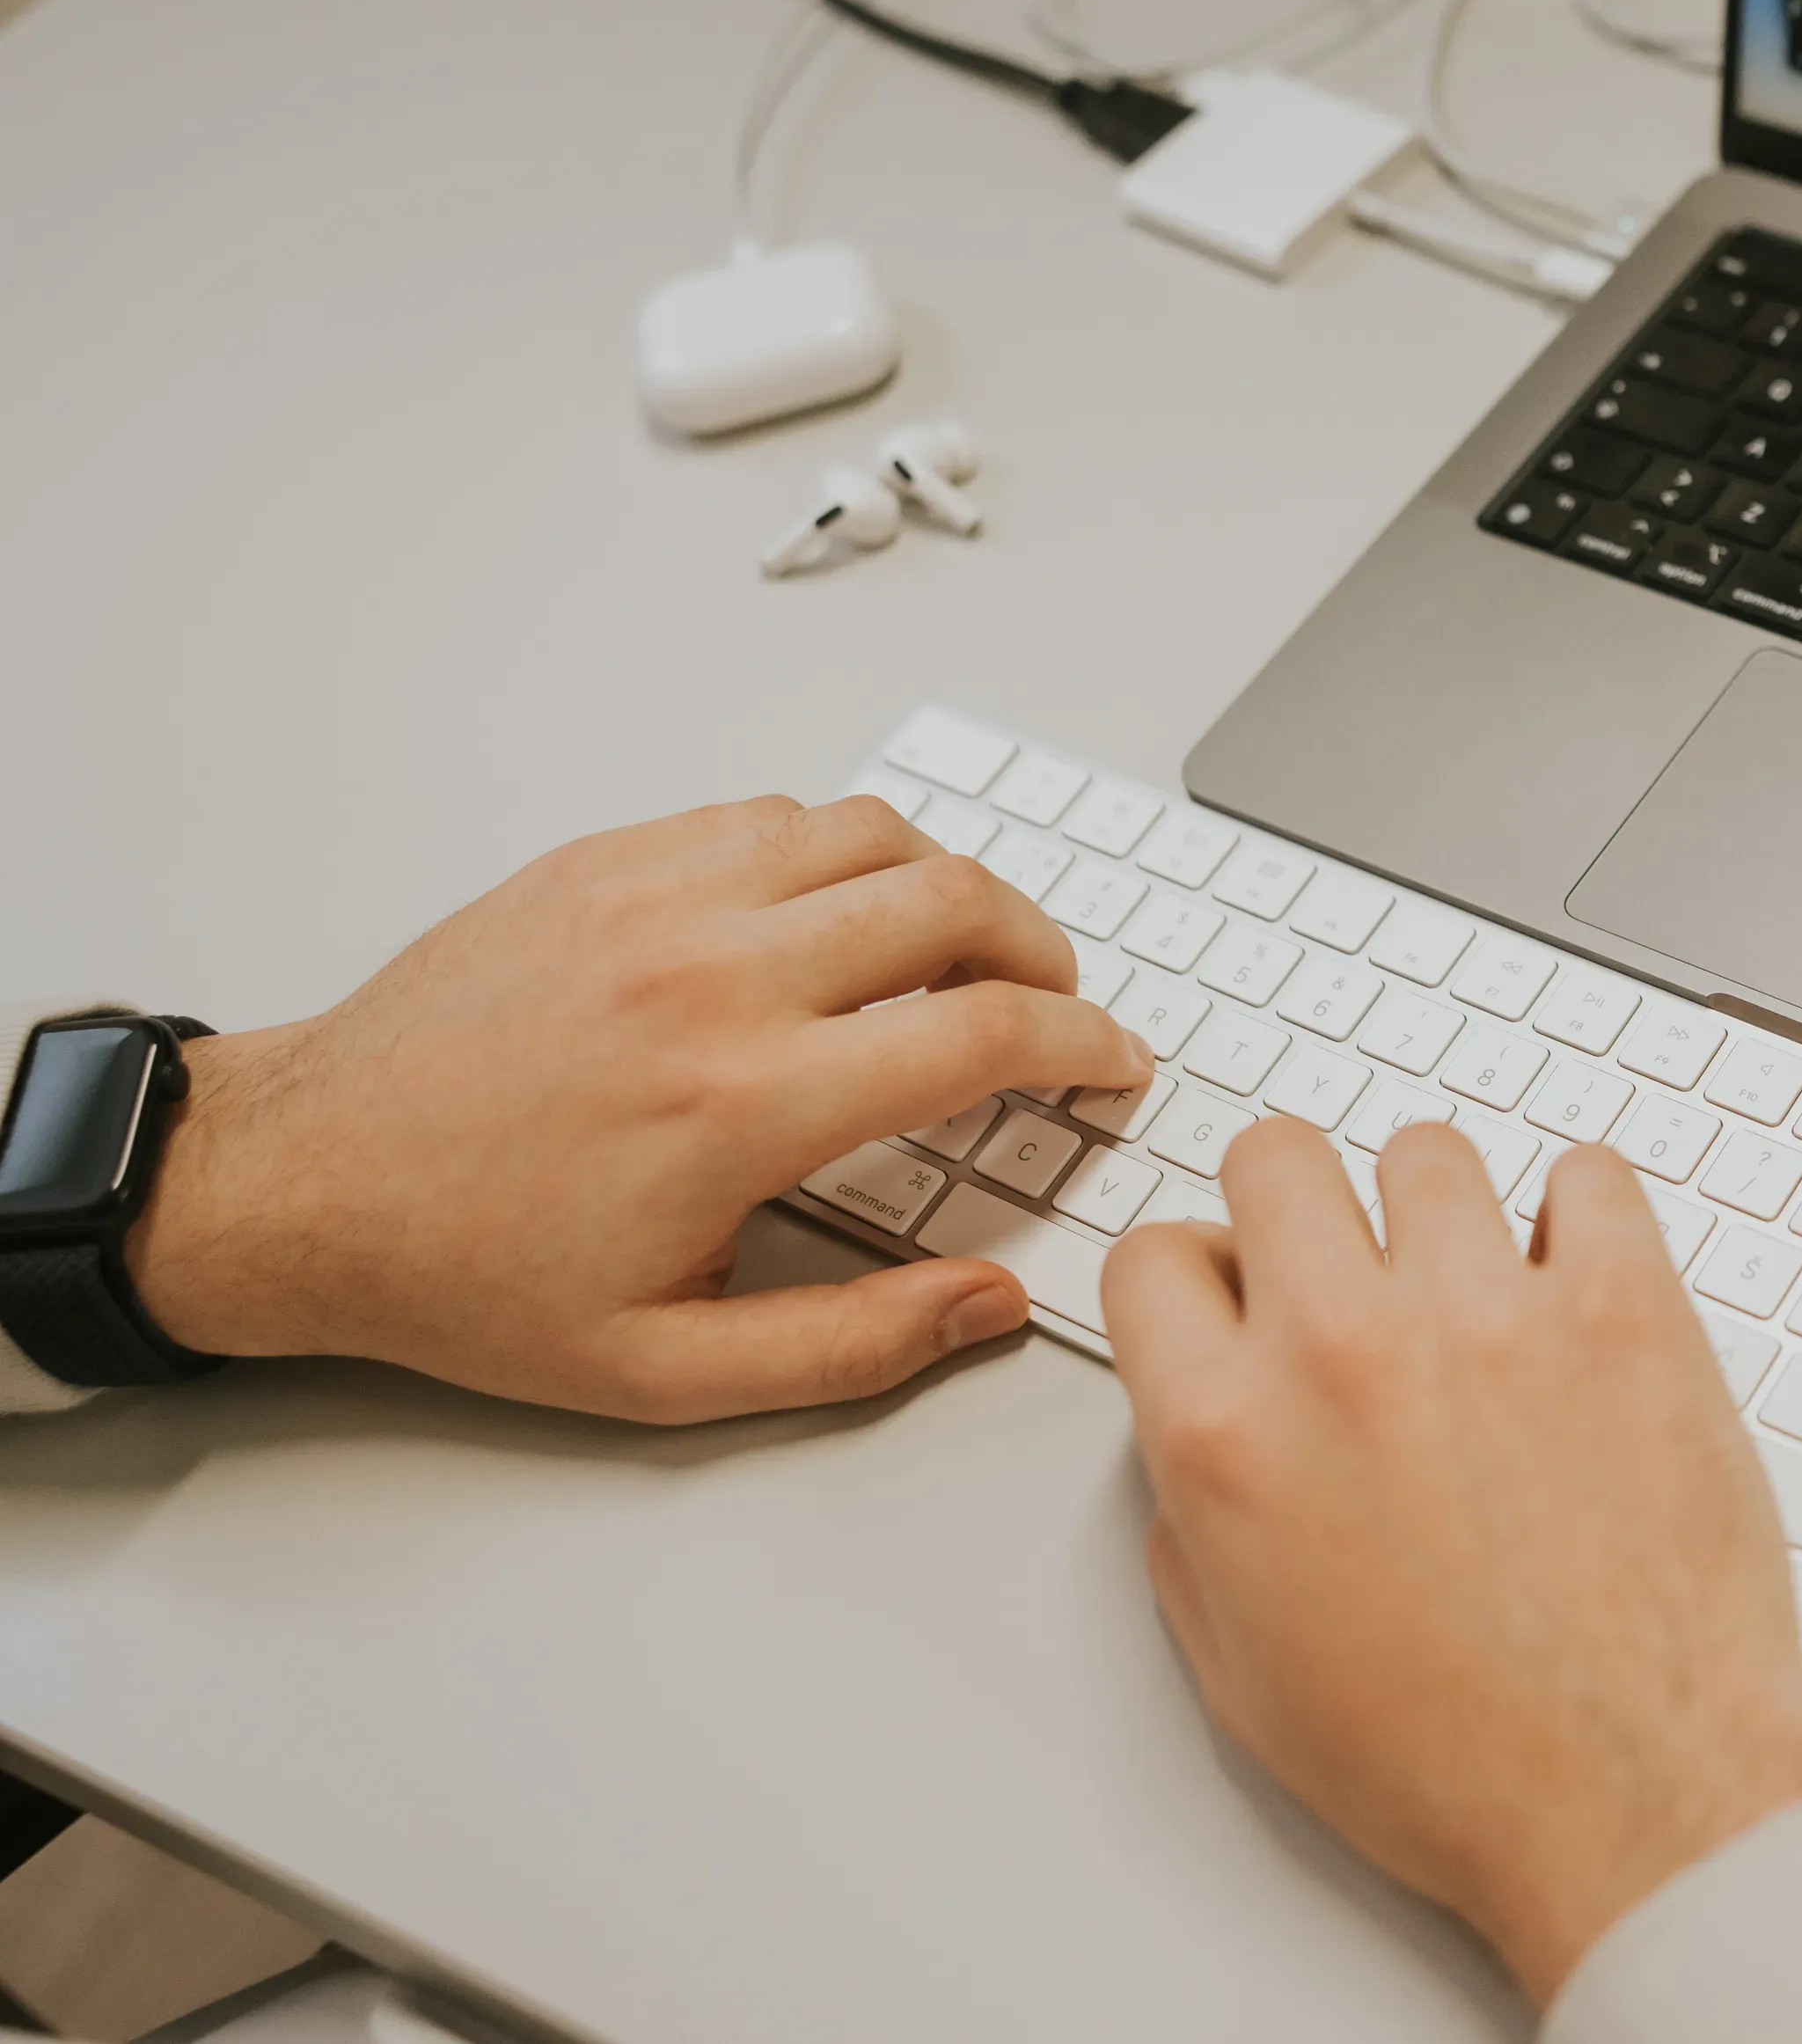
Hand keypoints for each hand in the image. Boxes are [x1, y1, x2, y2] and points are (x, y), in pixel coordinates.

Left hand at [125, 794, 1151, 1421]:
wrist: (305, 1182)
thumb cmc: (470, 1273)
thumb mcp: (667, 1370)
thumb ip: (854, 1345)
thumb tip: (989, 1304)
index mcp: (746, 1103)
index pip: (984, 1032)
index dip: (1084, 1046)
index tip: (1109, 1065)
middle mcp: (713, 975)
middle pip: (957, 902)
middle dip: (1046, 954)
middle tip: (1058, 1005)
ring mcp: (656, 898)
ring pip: (874, 835)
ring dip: (952, 887)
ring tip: (967, 951)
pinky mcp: (605, 862)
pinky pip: (771, 819)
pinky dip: (841, 855)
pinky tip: (840, 918)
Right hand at [1106, 1123, 1801, 2003]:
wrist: (1631, 1803)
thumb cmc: (1454, 1765)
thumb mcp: (1242, 1672)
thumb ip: (1194, 1521)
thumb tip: (1200, 1427)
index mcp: (1226, 1437)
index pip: (1153, 1253)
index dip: (1199, 1274)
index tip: (1240, 1290)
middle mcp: (1342, 1352)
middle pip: (1278, 1157)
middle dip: (1302, 1209)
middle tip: (1351, 1270)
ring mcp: (1489, 1317)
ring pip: (1428, 1152)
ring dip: (1441, 1215)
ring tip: (1478, 1293)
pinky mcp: (1624, 1309)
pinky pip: (1589, 1176)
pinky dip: (1583, 1217)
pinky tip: (1576, 1284)